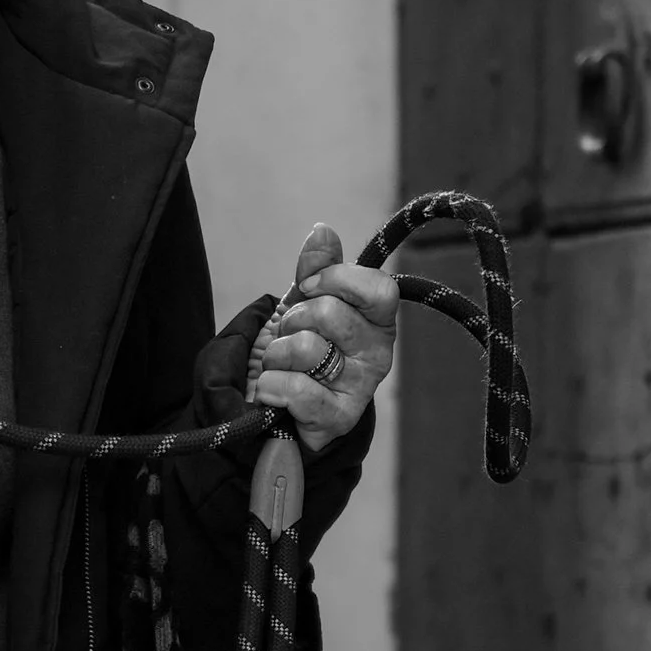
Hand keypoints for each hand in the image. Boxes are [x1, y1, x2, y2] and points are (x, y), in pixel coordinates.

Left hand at [250, 221, 398, 453]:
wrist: (279, 401)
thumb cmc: (301, 346)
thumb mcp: (305, 302)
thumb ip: (315, 268)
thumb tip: (322, 230)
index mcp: (379, 320)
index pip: (379, 288)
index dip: (337, 280)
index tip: (309, 286)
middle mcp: (379, 354)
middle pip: (331, 313)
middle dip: (293, 319)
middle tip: (290, 334)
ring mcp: (361, 389)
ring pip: (306, 349)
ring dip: (276, 354)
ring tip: (281, 364)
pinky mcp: (338, 419)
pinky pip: (294, 388)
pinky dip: (271, 386)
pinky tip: (275, 392)